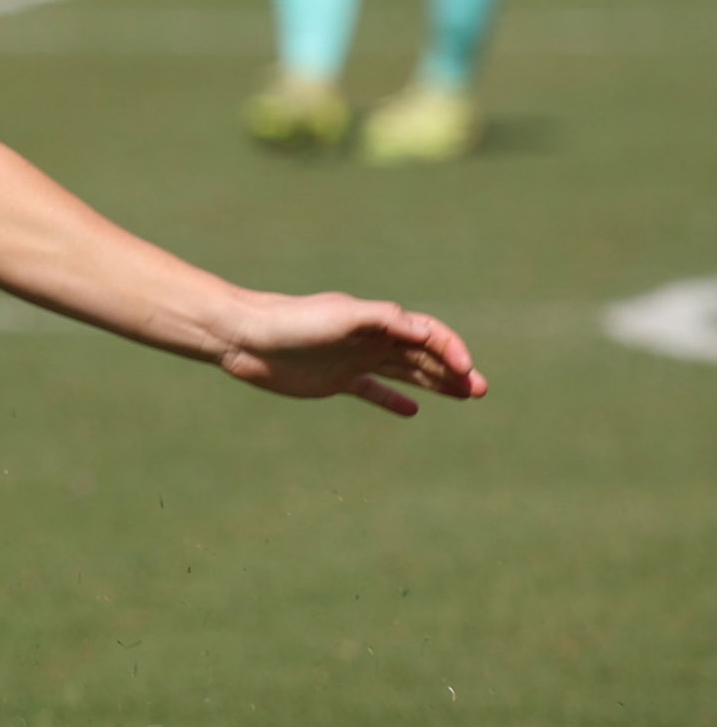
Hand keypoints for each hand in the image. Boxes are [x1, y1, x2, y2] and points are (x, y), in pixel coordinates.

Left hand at [207, 290, 482, 415]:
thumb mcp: (342, 316)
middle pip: (423, 355)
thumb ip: (384, 319)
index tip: (466, 372)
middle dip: (454, 371)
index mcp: (378, 322)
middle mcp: (371, 340)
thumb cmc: (293, 321)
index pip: (428, 334)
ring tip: (465, 396)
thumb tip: (425, 331)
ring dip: (435, 383)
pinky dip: (392, 399)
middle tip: (481, 391)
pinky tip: (412, 410)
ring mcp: (354, 360)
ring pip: (405, 372)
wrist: (245, 336)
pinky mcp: (335, 380)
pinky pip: (372, 390)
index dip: (451, 350)